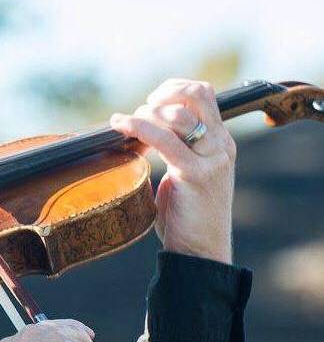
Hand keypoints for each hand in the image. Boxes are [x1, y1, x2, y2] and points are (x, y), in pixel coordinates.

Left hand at [109, 78, 236, 263]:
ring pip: (179, 114)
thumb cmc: (186, 215)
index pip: (204, 93)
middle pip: (196, 93)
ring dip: (147, 113)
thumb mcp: (184, 172)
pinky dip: (138, 127)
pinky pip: (164, 140)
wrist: (200, 252)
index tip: (151, 102)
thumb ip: (173, 149)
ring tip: (128, 125)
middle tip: (142, 112)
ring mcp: (212, 159)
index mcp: (220, 142)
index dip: (174, 89)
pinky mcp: (195, 174)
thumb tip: (138, 131)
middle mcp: (221, 145)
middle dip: (162, 95)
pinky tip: (120, 126)